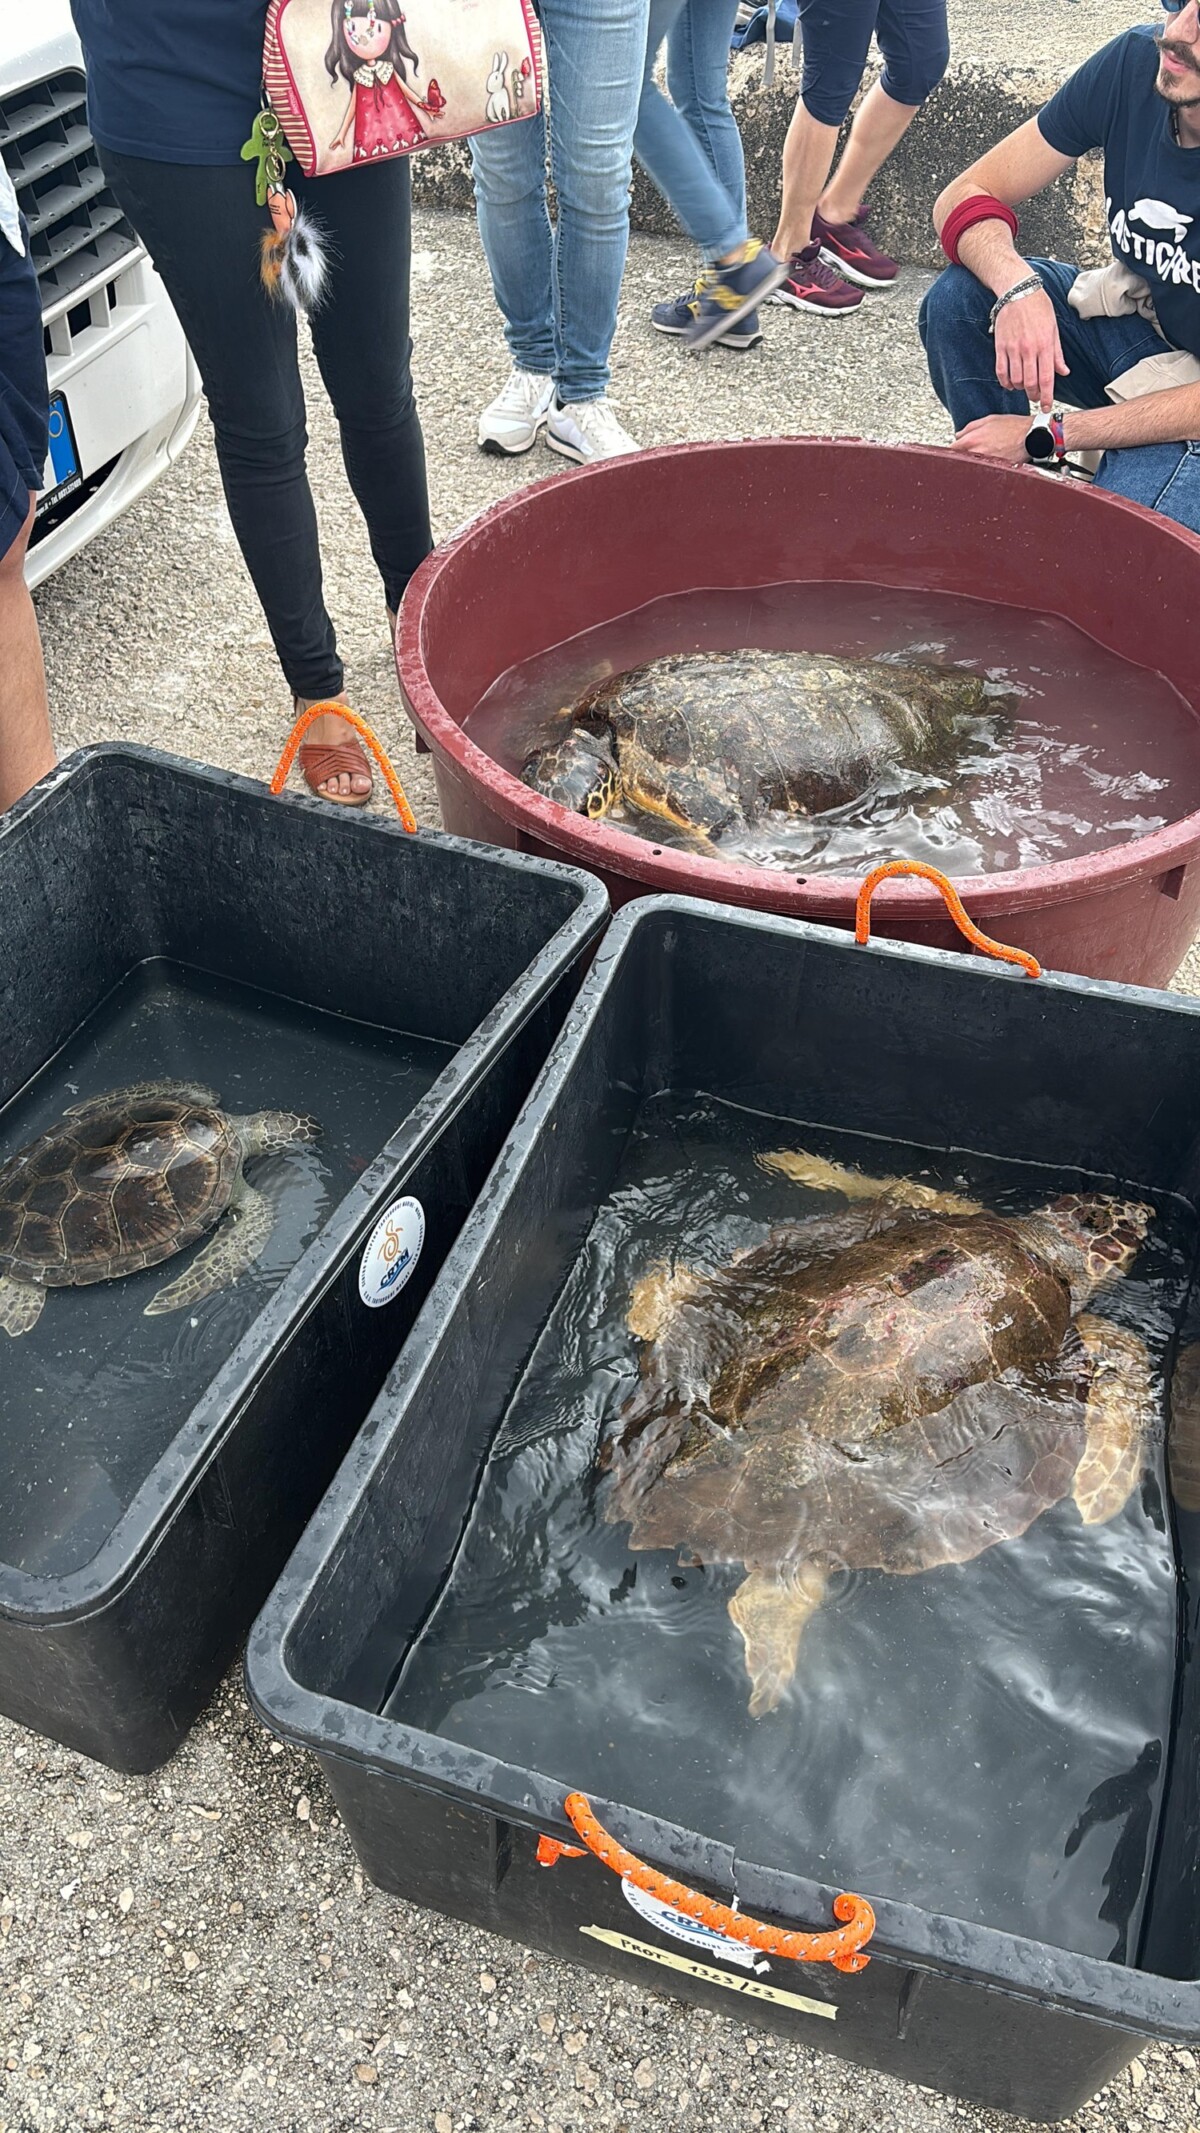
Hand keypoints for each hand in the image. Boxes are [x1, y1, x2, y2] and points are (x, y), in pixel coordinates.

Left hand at [952, 415, 1034, 464]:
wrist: (1032, 436)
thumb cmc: (1013, 426)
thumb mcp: (989, 419)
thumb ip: (970, 427)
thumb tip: (958, 435)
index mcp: (972, 440)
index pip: (952, 449)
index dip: (952, 450)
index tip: (953, 451)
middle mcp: (977, 453)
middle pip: (959, 461)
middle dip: (960, 458)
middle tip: (964, 457)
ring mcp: (986, 464)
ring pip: (970, 468)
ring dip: (971, 465)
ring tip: (979, 460)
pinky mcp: (995, 470)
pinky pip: (984, 472)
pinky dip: (983, 470)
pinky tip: (988, 465)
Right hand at [993, 287, 1068, 410]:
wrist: (1018, 291)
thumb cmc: (1038, 307)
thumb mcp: (1053, 329)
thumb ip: (1057, 354)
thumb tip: (1063, 372)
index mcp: (1044, 345)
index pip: (1047, 378)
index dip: (1047, 396)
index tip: (1047, 407)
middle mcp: (1029, 349)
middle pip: (1030, 383)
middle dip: (1034, 395)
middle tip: (1036, 398)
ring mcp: (1013, 349)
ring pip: (1016, 380)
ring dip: (1020, 388)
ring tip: (1024, 388)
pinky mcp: (1000, 347)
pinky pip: (1001, 372)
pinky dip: (1006, 382)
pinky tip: (1010, 383)